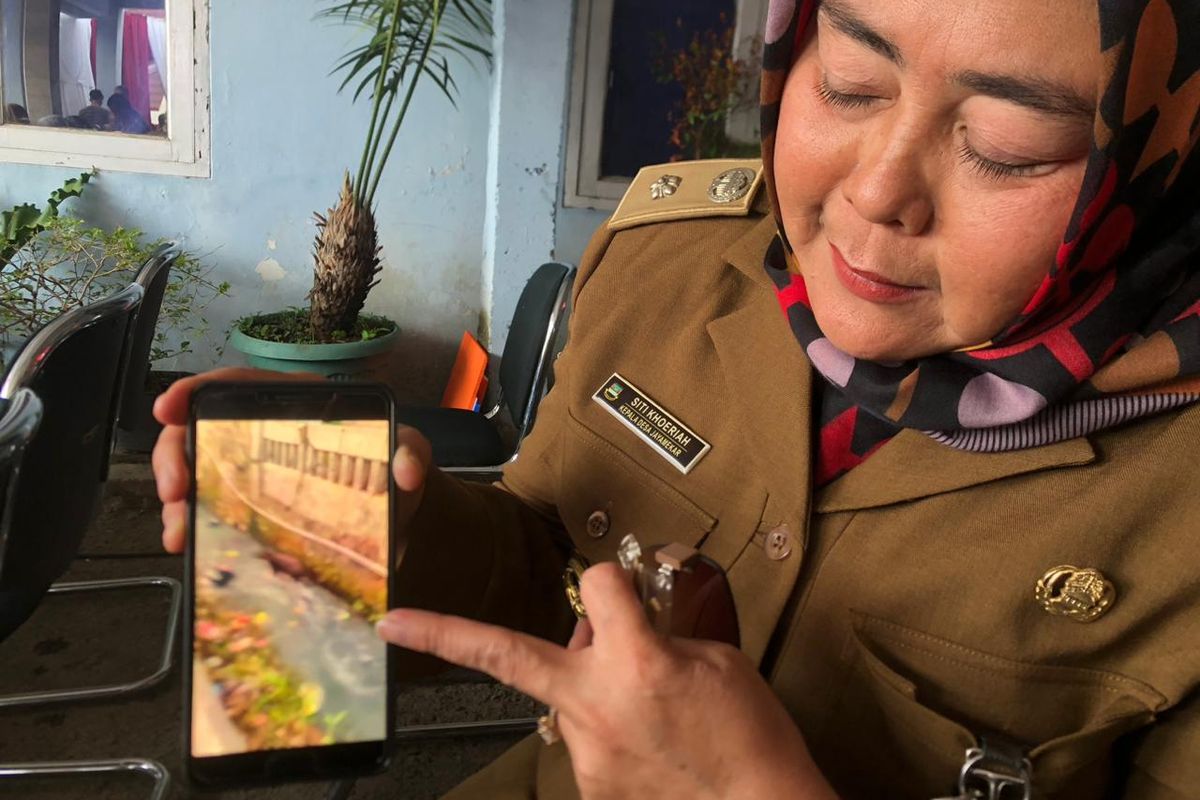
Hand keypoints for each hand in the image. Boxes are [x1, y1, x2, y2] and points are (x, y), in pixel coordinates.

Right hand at [151, 367, 432, 552]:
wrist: (398, 516)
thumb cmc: (395, 467)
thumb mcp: (408, 450)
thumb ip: (412, 451)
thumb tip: (407, 470)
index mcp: (293, 402)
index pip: (235, 385)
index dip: (195, 390)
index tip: (168, 408)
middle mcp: (263, 429)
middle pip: (200, 428)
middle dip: (174, 455)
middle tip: (174, 490)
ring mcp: (251, 469)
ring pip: (196, 472)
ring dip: (176, 500)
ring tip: (178, 531)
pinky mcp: (250, 506)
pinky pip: (209, 509)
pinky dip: (192, 525)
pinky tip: (186, 544)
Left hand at [376, 563, 837, 799]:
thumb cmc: (750, 736)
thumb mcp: (716, 660)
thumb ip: (656, 632)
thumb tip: (622, 626)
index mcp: (635, 661)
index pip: (596, 585)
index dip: (609, 577)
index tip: (612, 581)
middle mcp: (595, 703)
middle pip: (506, 652)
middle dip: (443, 633)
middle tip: (397, 623)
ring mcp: (585, 749)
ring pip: (562, 690)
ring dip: (588, 682)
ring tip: (645, 705)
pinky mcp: (587, 783)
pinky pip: (583, 734)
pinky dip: (605, 723)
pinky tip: (645, 738)